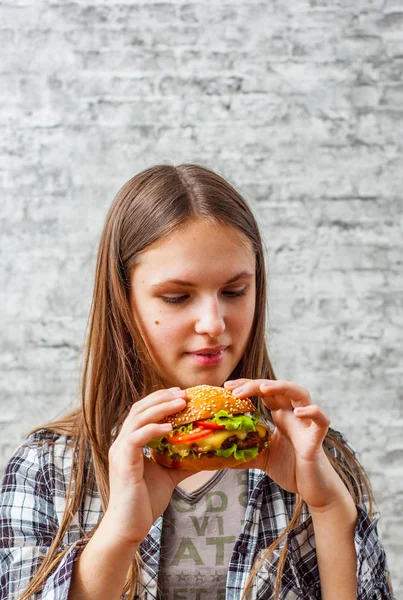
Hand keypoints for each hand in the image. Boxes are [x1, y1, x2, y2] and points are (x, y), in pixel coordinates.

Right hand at [102, 388, 193, 547]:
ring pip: (137, 419)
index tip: (181, 394)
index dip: (160, 399)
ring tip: (180, 403)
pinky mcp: (123, 463)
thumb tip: (205, 453)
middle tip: (183, 393)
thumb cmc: (144, 501)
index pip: (143, 412)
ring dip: (160, 408)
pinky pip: (136, 438)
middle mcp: (122, 443)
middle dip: (161, 398)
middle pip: (139, 409)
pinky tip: (169, 427)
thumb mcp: (169, 475)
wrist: (129, 527)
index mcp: (130, 443)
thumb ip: (182, 461)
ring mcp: (120, 451)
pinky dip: (153, 429)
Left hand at [224, 379, 348, 508]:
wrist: (313, 489)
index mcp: (280, 415)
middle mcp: (293, 414)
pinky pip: (321, 420)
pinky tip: (298, 413)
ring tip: (264, 389)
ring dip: (282, 387)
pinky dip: (313, 413)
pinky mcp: (316, 439)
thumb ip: (244, 453)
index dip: (247, 385)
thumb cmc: (291, 470)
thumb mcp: (262, 459)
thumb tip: (219, 455)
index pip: (263, 392)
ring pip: (300, 394)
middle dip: (256, 384)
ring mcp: (306, 424)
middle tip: (234, 389)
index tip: (227, 386)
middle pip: (277, 388)